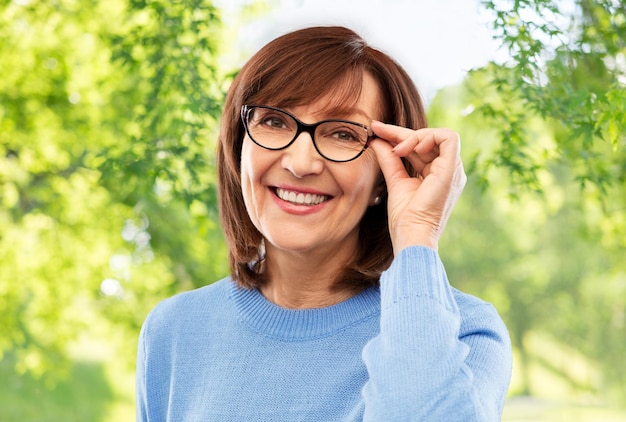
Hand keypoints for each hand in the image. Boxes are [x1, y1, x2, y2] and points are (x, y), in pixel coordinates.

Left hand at [369, 121, 465, 253]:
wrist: (411, 235)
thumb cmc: (405, 217)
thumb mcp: (395, 180)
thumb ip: (389, 160)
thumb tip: (377, 140)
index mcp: (438, 174)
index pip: (420, 147)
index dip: (399, 136)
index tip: (376, 131)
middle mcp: (448, 171)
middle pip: (426, 139)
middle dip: (400, 132)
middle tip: (377, 129)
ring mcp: (453, 170)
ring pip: (437, 135)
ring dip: (412, 135)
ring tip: (395, 149)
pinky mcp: (452, 169)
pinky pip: (448, 138)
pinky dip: (428, 137)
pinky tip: (409, 148)